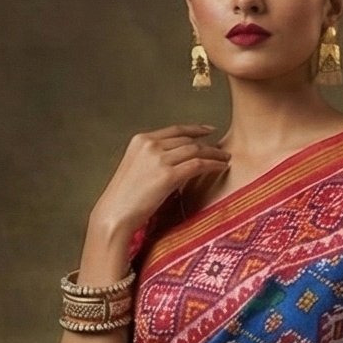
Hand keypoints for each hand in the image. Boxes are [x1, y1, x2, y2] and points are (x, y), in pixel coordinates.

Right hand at [84, 126, 227, 262]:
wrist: (115, 213)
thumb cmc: (125, 198)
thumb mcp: (137, 169)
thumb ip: (154, 160)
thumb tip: (176, 163)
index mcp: (141, 140)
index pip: (175, 130)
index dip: (195, 129)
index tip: (209, 130)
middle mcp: (150, 144)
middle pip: (187, 140)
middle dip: (208, 144)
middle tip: (223, 150)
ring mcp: (159, 158)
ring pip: (195, 150)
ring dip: (214, 154)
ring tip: (226, 159)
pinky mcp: (168, 175)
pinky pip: (198, 165)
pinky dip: (212, 165)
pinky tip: (221, 167)